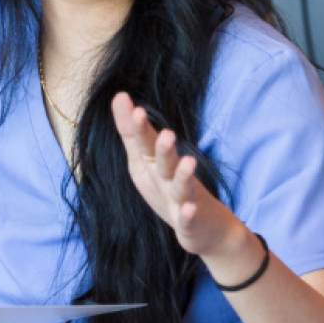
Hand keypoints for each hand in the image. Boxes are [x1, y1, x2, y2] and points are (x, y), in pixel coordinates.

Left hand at [112, 92, 247, 259]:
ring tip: (189, 162)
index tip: (136, 110)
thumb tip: (119, 95)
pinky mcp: (190, 222)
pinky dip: (188, 215)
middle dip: (165, 149)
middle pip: (166, 162)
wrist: (204, 226)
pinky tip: (189, 210)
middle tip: (166, 134)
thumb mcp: (143, 161)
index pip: (147, 143)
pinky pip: (188, 218)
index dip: (142, 129)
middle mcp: (171, 177)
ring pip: (182, 186)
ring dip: (184, 176)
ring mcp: (183, 199)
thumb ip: (131, 132)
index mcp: (156, 163)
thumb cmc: (167, 189)